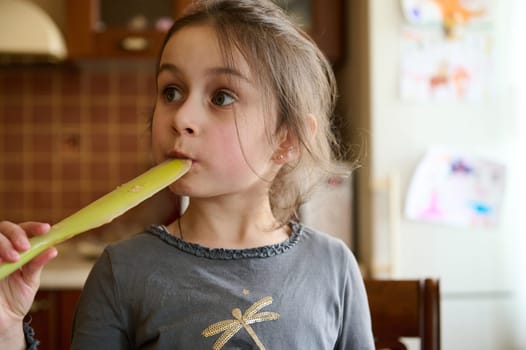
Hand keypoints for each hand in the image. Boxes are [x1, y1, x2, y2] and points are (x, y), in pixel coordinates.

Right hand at [0, 221, 56, 346]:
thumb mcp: (30, 280)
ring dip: (3, 244)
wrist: (3, 320)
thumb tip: (52, 249)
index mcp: (15, 248)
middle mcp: (1, 250)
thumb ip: (38, 264)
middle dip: (16, 235)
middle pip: (4, 228)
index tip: (46, 229)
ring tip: (14, 259)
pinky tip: (0, 263)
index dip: (33, 227)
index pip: (23, 229)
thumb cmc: (16, 298)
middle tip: (25, 248)